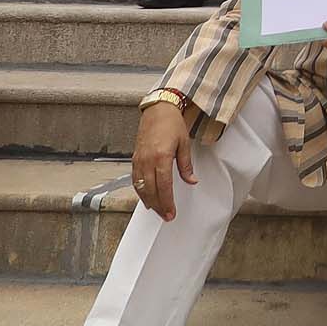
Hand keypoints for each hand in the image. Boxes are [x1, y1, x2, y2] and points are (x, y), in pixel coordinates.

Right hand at [131, 102, 195, 221]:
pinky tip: (146, 197)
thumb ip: (186, 165)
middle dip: (158, 205)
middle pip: (151, 190)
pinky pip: (135, 179)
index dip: (167, 202)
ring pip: (141, 187)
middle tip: (166, 215)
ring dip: (149, 201)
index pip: (164, 186)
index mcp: (161, 157)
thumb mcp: (184, 143)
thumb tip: (192, 180)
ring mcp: (139, 160)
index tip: (171, 212)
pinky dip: (140, 191)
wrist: (158, 109)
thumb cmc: (172, 123)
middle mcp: (148, 160)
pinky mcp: (134, 158)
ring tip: (157, 210)